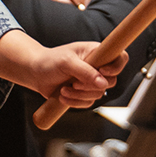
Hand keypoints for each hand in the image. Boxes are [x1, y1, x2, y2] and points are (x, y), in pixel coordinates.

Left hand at [0, 31, 125, 107]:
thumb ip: (85, 71)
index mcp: (97, 53)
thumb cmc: (50, 61)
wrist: (36, 73)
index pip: (120, 57)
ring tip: (64, 89)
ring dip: (79, 95)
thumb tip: (102, 84)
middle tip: (75, 83)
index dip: (116, 67)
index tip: (102, 72)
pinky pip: (88, 103)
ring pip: (98, 94)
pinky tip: (63, 96)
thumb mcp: (67, 62)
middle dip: (91, 86)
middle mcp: (97, 67)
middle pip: (111, 81)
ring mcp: (91, 81)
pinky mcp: (84, 94)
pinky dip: (75, 102)